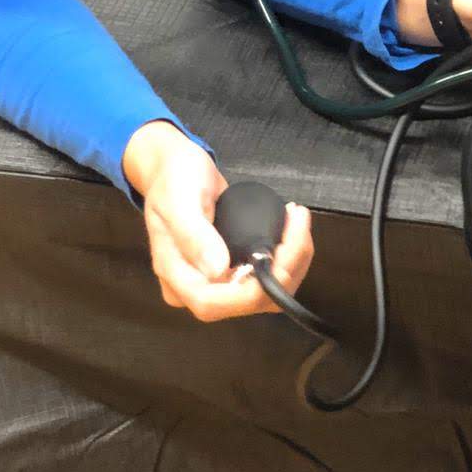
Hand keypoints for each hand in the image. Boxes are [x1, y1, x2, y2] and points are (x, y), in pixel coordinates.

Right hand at [123, 121, 313, 321]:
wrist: (174, 167)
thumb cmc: (173, 181)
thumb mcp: (180, 202)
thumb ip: (195, 236)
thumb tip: (218, 271)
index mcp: (176, 278)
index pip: (212, 303)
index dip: (248, 292)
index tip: (276, 256)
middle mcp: (197, 287)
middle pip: (245, 301)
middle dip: (282, 269)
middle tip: (298, 223)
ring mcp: (218, 279)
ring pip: (264, 291)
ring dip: (292, 261)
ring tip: (297, 220)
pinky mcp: (235, 267)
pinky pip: (266, 274)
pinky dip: (287, 255)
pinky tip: (291, 228)